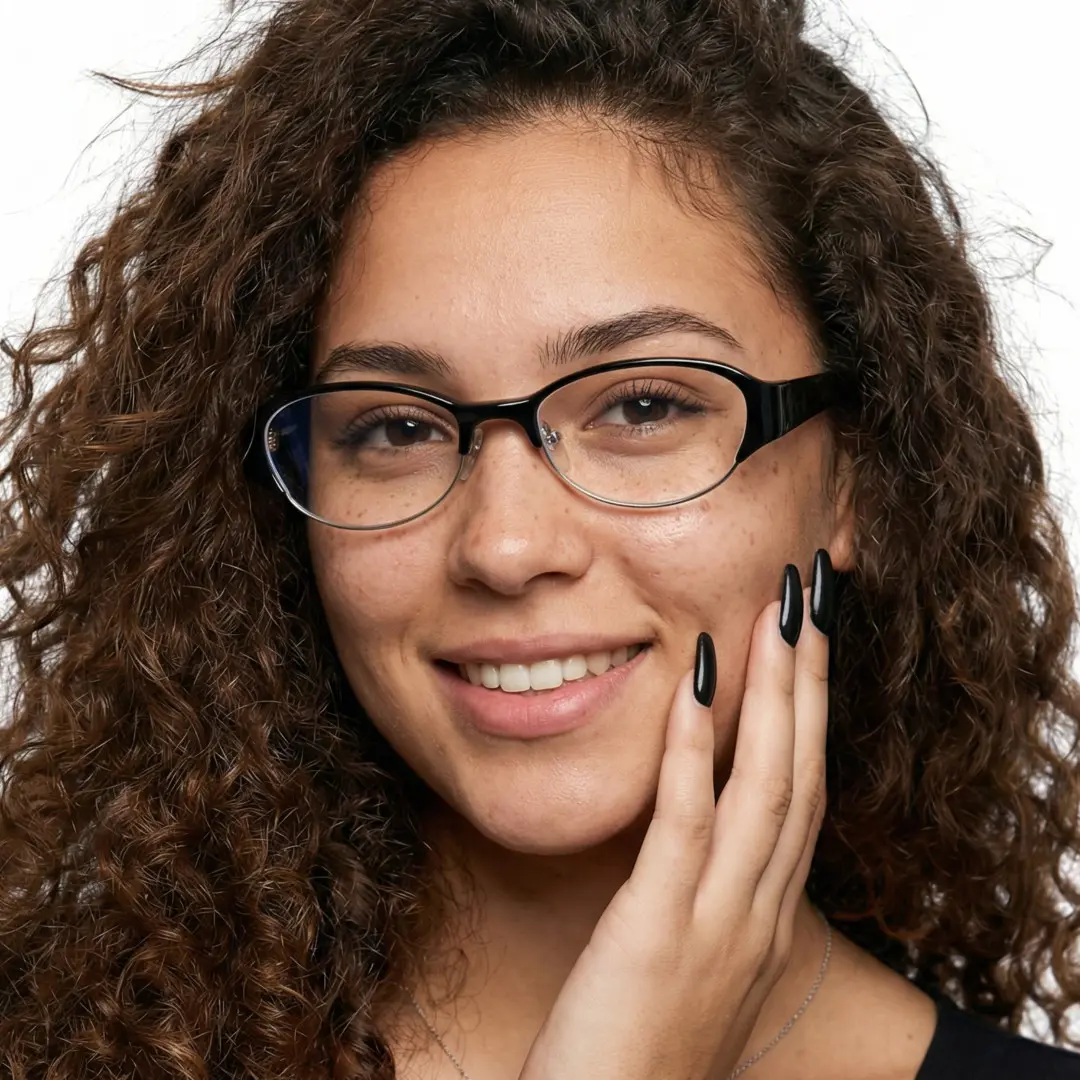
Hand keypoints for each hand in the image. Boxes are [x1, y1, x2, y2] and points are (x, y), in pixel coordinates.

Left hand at [517, 559, 831, 1079]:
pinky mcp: (660, 932)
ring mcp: (720, 923)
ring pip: (764, 787)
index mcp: (766, 915)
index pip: (804, 792)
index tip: (809, 640)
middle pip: (800, 773)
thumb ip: (705, 899)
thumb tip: (695, 839)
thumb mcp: (695, 966)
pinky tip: (694, 688)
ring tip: (777, 617)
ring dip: (774, 695)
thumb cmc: (641, 1051)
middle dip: (809, 680)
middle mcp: (761, 912)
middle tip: (810, 598)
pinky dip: (695, 752)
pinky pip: (686, 825)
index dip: (813, 711)